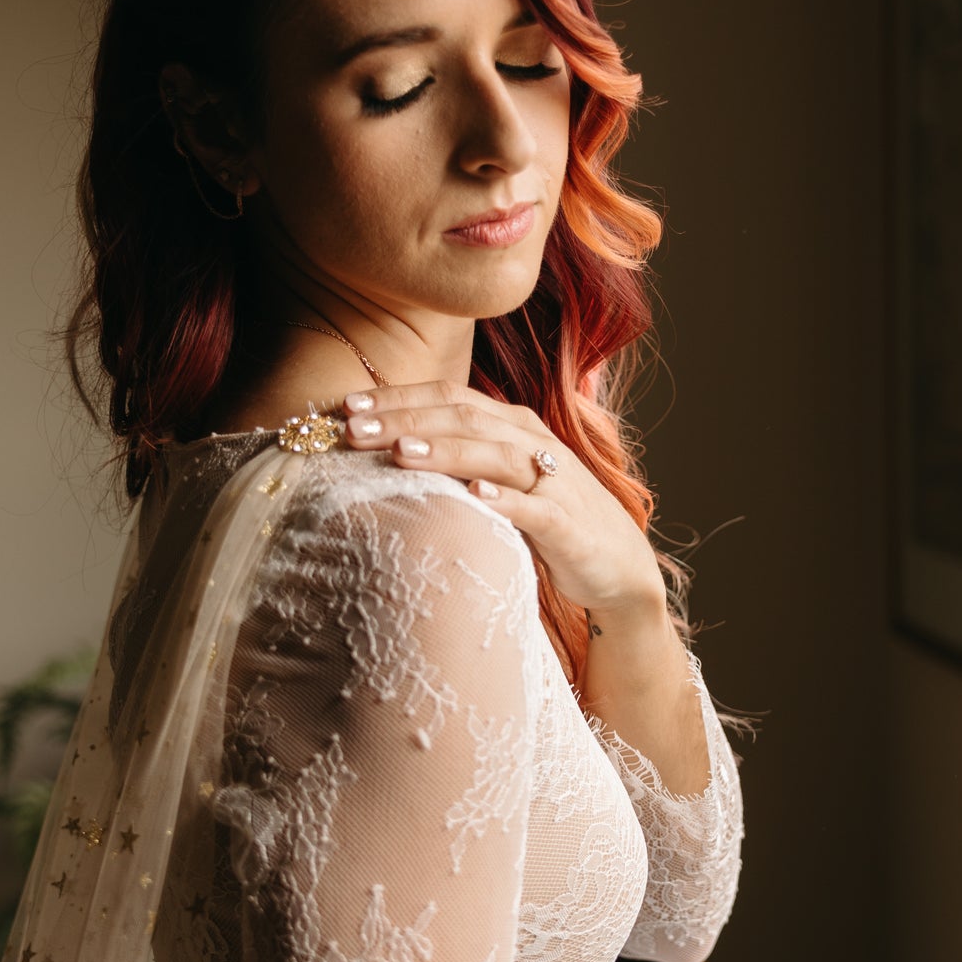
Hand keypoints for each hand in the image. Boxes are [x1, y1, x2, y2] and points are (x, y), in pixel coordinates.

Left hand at [338, 380, 665, 624]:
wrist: (617, 566)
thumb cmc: (545, 520)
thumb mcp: (498, 480)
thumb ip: (455, 461)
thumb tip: (383, 452)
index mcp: (512, 425)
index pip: (448, 396)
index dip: (397, 397)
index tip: (344, 407)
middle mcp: (533, 442)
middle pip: (465, 416)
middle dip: (406, 419)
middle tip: (353, 428)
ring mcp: (553, 479)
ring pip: (495, 454)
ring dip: (447, 450)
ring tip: (400, 452)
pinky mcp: (567, 522)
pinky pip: (533, 507)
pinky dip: (503, 498)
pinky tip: (473, 495)